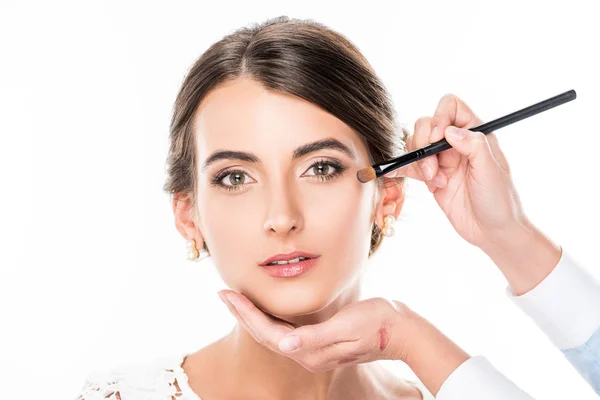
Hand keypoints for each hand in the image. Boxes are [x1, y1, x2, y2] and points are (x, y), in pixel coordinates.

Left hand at [217, 290, 413, 371]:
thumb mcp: (346, 326)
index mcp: (310, 352)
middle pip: (264, 335)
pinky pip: (284, 331)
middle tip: (223, 294)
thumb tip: (285, 346)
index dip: (245, 313)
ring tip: (236, 300)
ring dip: (253, 316)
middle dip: (242, 314)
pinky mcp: (319, 342)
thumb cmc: (375, 323)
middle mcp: (307, 355)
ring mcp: (313, 351)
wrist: (399, 330)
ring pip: (272, 334)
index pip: (267, 333)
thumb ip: (314, 338)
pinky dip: (269, 318)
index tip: (227, 294)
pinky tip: (265, 309)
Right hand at [391, 93, 528, 247]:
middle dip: (424, 145)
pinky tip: (396, 172)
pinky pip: (411, 165)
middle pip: (427, 124)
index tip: (437, 139)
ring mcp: (442, 160)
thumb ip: (474, 146)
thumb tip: (450, 131)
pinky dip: (402, 168)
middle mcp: (457, 143)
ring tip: (434, 183)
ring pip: (416, 145)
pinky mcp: (431, 177)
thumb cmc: (500, 201)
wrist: (492, 232)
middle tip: (432, 170)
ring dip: (419, 163)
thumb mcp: (491, 171)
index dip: (439, 117)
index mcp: (475, 134)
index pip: (451, 107)